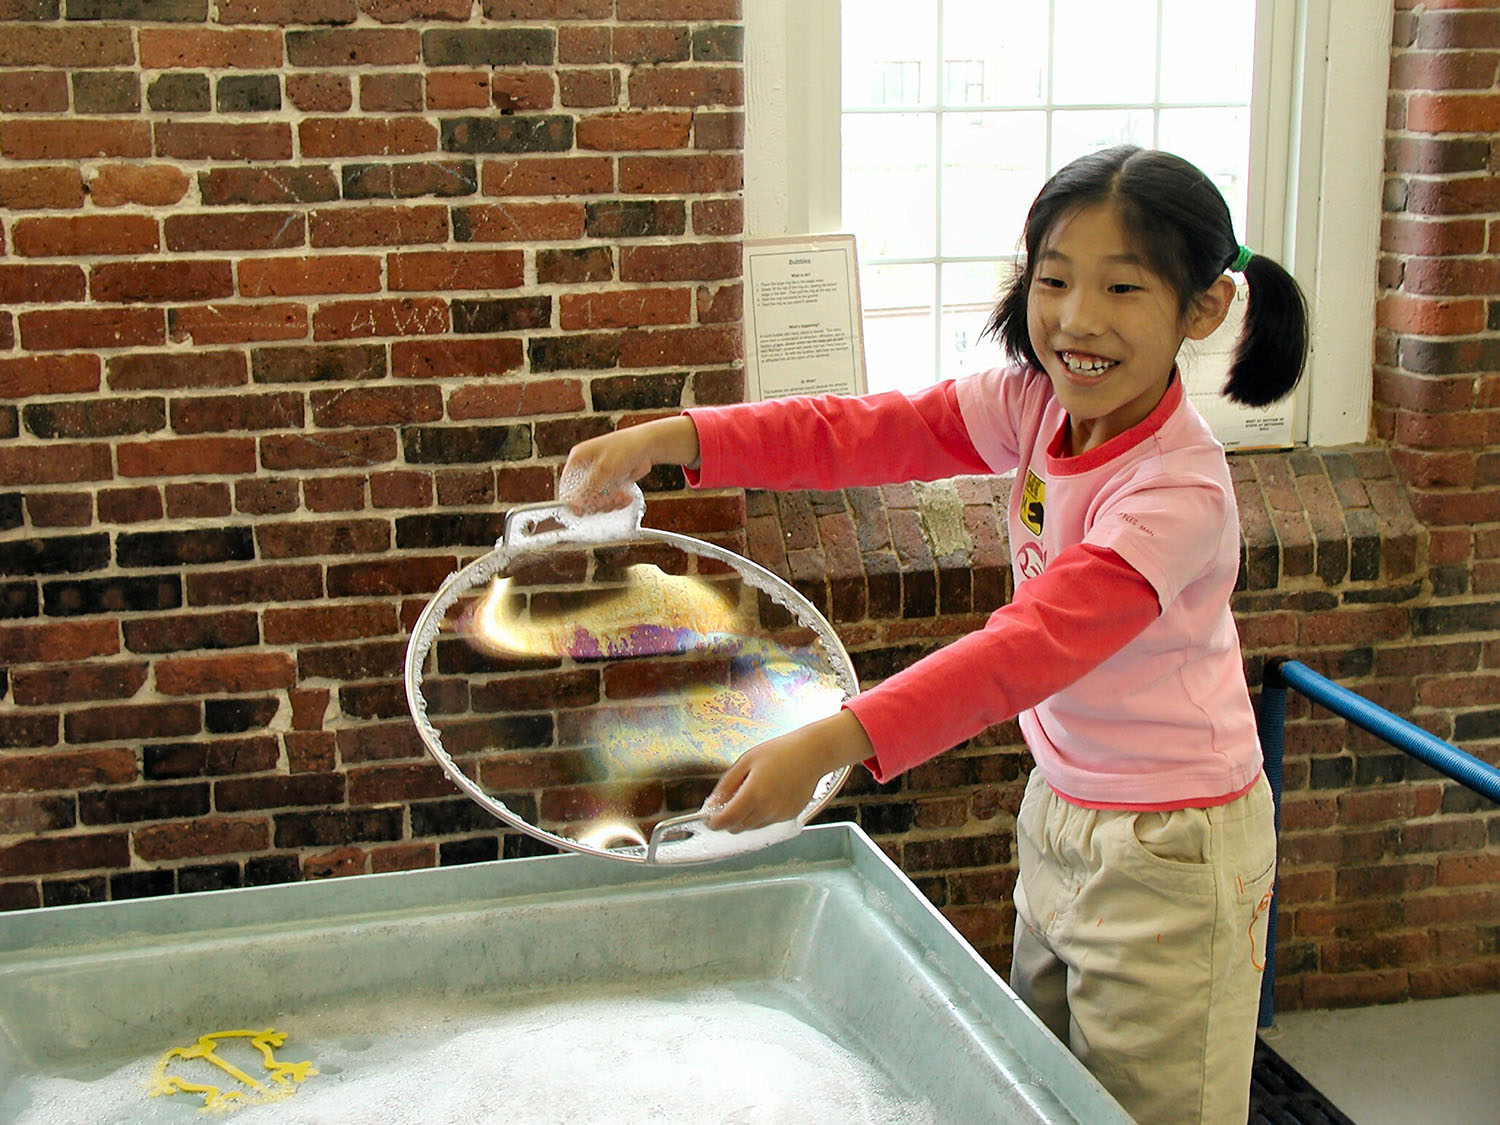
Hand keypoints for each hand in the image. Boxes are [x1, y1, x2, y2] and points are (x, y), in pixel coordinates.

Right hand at [559, 416, 700, 513]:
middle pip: (582, 497)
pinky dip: (617, 501)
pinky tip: (626, 497)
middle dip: (597, 502)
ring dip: (610, 503)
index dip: (573, 501)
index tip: (582, 512)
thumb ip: (589, 489)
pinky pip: (609, 499)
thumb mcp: (604, 469)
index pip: (567, 485)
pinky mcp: (611, 483)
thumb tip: (574, 506)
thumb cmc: (624, 449)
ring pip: (597, 500)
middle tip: (608, 500)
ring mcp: (598, 476)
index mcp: (577, 460)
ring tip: (621, 497)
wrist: (647, 445)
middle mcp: (585, 468)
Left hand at [704, 710, 873, 831]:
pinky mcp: (790, 816)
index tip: (710, 819)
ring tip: (751, 794)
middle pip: (738, 827)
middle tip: (728, 803)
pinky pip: (769, 822)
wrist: (812, 753)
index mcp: (753, 794)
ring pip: (753, 827)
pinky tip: (767, 795)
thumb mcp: (746, 761)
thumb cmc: (780, 752)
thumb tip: (713, 803)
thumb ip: (727, 785)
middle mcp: (767, 809)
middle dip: (729, 820)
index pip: (727, 820)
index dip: (715, 823)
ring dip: (745, 818)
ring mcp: (780, 815)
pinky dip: (761, 815)